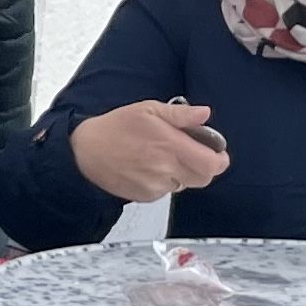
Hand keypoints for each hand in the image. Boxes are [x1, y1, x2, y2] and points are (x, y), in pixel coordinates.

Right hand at [69, 100, 232, 204]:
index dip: (220, 159)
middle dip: (204, 166)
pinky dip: (164, 181)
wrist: (84, 151)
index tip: (217, 152)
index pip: (212, 164)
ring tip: (162, 157)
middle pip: (203, 178)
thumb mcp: (148, 109)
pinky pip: (166, 191)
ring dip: (182, 173)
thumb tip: (204, 114)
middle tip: (193, 154)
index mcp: (170, 145)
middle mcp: (165, 169)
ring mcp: (155, 186)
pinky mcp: (145, 196)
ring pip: (185, 184)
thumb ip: (180, 114)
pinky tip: (149, 168)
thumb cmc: (115, 128)